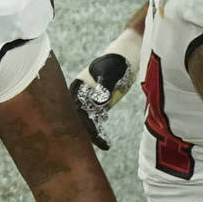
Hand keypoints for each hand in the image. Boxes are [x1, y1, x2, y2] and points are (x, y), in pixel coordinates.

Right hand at [69, 28, 140, 149]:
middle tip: (99, 143)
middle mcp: (79, 95)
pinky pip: (94, 120)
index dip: (83, 121)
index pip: (76, 107)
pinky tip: (105, 142)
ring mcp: (88, 101)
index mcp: (78, 86)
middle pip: (78, 117)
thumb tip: (99, 102)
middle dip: (86, 132)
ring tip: (103, 145)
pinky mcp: (98, 105)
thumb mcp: (111, 71)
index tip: (93, 132)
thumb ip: (104, 85)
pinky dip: (98, 131)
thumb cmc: (117, 61)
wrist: (125, 56)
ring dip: (92, 134)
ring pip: (86, 121)